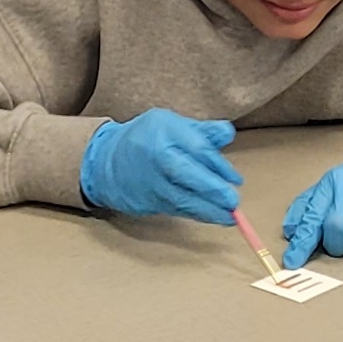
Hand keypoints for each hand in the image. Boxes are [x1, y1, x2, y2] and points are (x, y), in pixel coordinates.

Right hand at [78, 109, 239, 223]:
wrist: (106, 161)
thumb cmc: (148, 139)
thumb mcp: (174, 124)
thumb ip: (203, 131)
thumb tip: (227, 134)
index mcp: (164, 130)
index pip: (196, 147)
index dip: (218, 165)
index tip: (235, 178)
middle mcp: (155, 155)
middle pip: (185, 172)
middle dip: (211, 189)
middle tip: (233, 201)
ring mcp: (149, 180)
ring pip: (180, 197)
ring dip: (207, 210)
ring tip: (229, 217)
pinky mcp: (147, 201)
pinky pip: (175, 209)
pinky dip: (196, 214)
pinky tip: (214, 217)